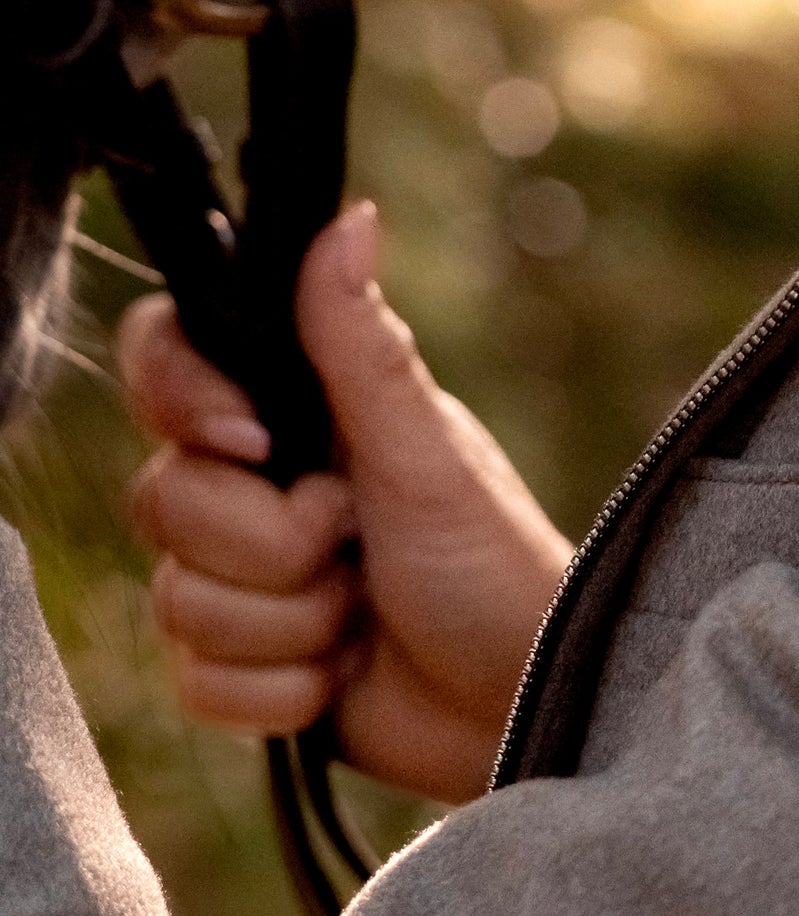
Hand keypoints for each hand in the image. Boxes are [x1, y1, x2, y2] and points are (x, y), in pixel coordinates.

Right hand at [120, 204, 573, 805]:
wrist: (518, 700)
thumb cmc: (494, 560)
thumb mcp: (426, 450)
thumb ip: (362, 344)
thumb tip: (348, 215)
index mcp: (296, 408)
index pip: (166, 360)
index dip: (184, 401)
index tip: (256, 442)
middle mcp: (257, 482)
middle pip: (163, 500)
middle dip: (270, 544)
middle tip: (354, 542)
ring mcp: (244, 576)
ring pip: (177, 602)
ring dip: (288, 622)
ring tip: (363, 612)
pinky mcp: (244, 665)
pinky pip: (199, 684)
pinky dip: (281, 692)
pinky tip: (343, 674)